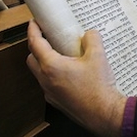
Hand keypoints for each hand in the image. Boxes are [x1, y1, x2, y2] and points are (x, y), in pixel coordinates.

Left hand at [26, 20, 125, 136]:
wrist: (104, 114)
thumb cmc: (98, 88)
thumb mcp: (98, 56)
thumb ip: (92, 39)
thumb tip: (89, 34)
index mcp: (52, 66)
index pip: (35, 44)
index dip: (33, 31)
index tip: (34, 23)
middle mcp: (46, 80)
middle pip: (32, 59)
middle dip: (36, 47)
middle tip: (47, 38)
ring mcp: (49, 93)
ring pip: (39, 73)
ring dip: (44, 62)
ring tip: (61, 55)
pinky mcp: (56, 102)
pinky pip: (49, 85)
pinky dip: (53, 76)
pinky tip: (69, 74)